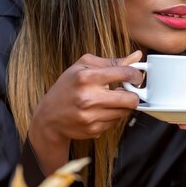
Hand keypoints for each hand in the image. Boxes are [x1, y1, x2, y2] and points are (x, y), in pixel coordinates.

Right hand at [28, 51, 142, 173]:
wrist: (49, 117)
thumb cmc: (67, 87)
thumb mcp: (83, 66)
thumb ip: (111, 62)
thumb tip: (137, 56)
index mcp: (87, 77)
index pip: (124, 73)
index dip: (136, 75)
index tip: (136, 77)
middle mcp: (89, 97)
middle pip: (131, 99)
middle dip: (134, 95)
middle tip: (128, 91)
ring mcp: (91, 116)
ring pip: (125, 112)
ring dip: (123, 106)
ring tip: (112, 100)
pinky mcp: (93, 130)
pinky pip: (115, 122)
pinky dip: (113, 116)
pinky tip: (102, 110)